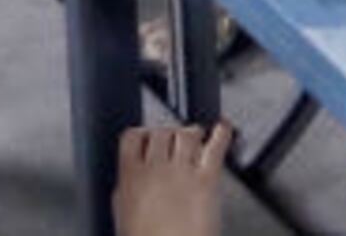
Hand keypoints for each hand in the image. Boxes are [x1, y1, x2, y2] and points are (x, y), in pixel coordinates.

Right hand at [110, 120, 233, 235]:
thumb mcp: (122, 216)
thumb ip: (128, 188)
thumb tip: (133, 172)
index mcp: (129, 179)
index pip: (132, 136)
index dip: (143, 136)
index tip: (149, 140)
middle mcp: (155, 169)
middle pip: (162, 131)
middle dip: (169, 137)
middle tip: (175, 147)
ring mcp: (182, 171)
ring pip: (188, 131)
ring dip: (193, 135)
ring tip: (196, 145)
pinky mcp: (207, 177)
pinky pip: (218, 142)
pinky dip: (222, 131)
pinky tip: (223, 130)